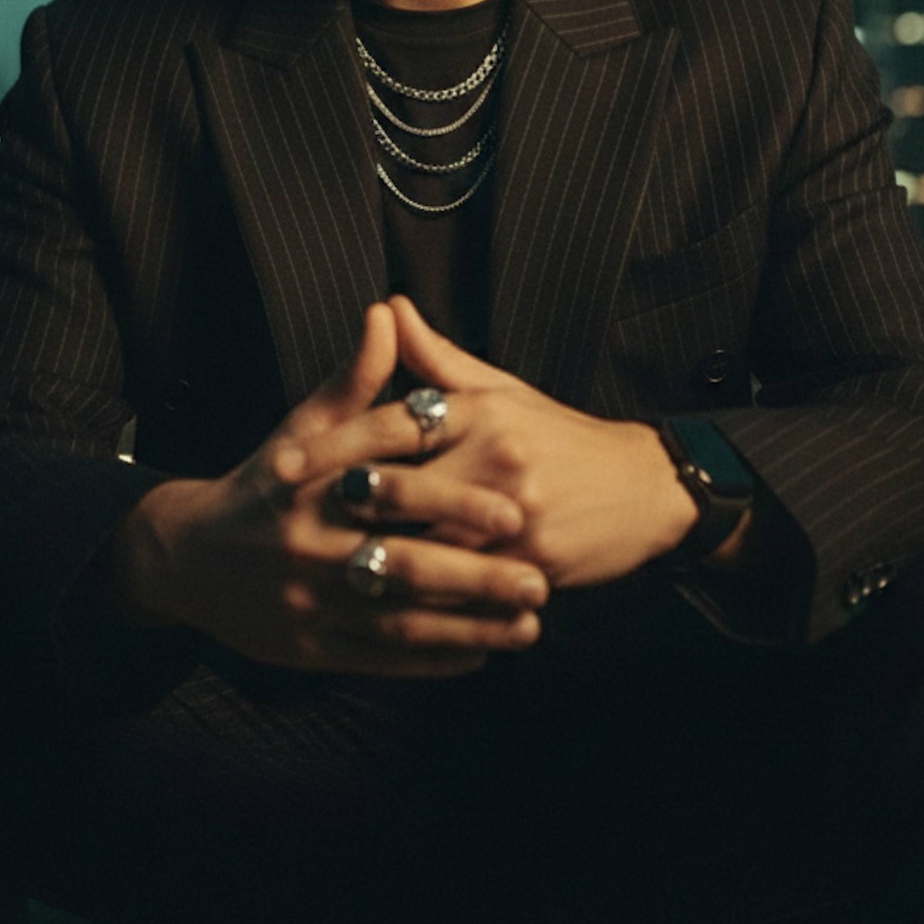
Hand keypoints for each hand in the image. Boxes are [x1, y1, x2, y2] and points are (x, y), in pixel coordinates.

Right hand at [103, 302, 547, 675]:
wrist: (190, 558)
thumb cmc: (266, 484)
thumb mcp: (303, 427)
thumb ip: (355, 378)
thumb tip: (388, 312)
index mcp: (313, 485)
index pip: (392, 487)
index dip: (456, 501)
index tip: (515, 509)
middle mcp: (308, 545)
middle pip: (405, 564)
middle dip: (477, 576)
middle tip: (540, 580)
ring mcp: (306, 602)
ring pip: (400, 621)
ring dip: (469, 626)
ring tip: (530, 624)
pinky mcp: (306, 649)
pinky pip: (379, 659)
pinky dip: (433, 660)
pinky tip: (482, 654)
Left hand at [292, 296, 698, 589]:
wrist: (641, 489)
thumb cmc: (558, 437)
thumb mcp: (499, 390)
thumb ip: (434, 358)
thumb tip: (387, 307)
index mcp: (481, 412)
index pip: (394, 425)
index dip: (334, 445)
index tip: (282, 466)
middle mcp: (497, 459)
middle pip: (403, 492)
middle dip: (344, 514)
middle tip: (288, 529)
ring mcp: (516, 515)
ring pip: (427, 549)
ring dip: (375, 568)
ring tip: (328, 576)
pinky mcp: (532, 562)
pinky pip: (464, 592)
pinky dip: (425, 606)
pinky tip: (383, 616)